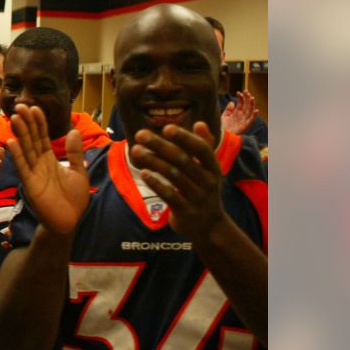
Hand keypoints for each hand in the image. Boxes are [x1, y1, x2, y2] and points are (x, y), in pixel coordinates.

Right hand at [4, 104, 88, 235]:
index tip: (34, 107)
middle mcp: (39, 163)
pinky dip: (17, 155)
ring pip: (25, 149)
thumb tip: (73, 130)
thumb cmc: (74, 199)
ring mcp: (33, 173)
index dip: (38, 122)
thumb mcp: (79, 171)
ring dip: (20, 133)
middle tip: (20, 105)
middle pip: (31, 139)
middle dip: (26, 122)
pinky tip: (12, 141)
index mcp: (50, 159)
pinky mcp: (30, 184)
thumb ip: (75, 152)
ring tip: (14, 117)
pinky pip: (23, 167)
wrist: (70, 222)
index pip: (42, 136)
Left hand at [131, 122, 225, 240]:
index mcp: (213, 168)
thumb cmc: (203, 190)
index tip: (167, 128)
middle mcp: (208, 181)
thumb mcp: (208, 170)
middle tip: (140, 134)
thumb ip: (203, 146)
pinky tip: (144, 173)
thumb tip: (199, 123)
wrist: (208, 226)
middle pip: (183, 160)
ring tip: (136, 150)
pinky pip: (170, 195)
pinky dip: (157, 183)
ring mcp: (198, 197)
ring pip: (174, 176)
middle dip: (160, 145)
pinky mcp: (186, 211)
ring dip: (153, 161)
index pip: (202, 148)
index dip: (185, 138)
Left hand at [221, 91, 257, 134]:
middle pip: (246, 105)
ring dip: (252, 105)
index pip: (241, 103)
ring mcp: (244, 120)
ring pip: (250, 111)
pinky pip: (251, 120)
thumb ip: (228, 109)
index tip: (238, 92)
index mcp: (237, 113)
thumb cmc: (223, 127)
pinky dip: (254, 116)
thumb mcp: (224, 116)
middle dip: (247, 98)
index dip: (241, 97)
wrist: (222, 137)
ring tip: (252, 98)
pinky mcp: (245, 126)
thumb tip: (232, 102)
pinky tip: (256, 110)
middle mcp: (242, 116)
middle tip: (246, 91)